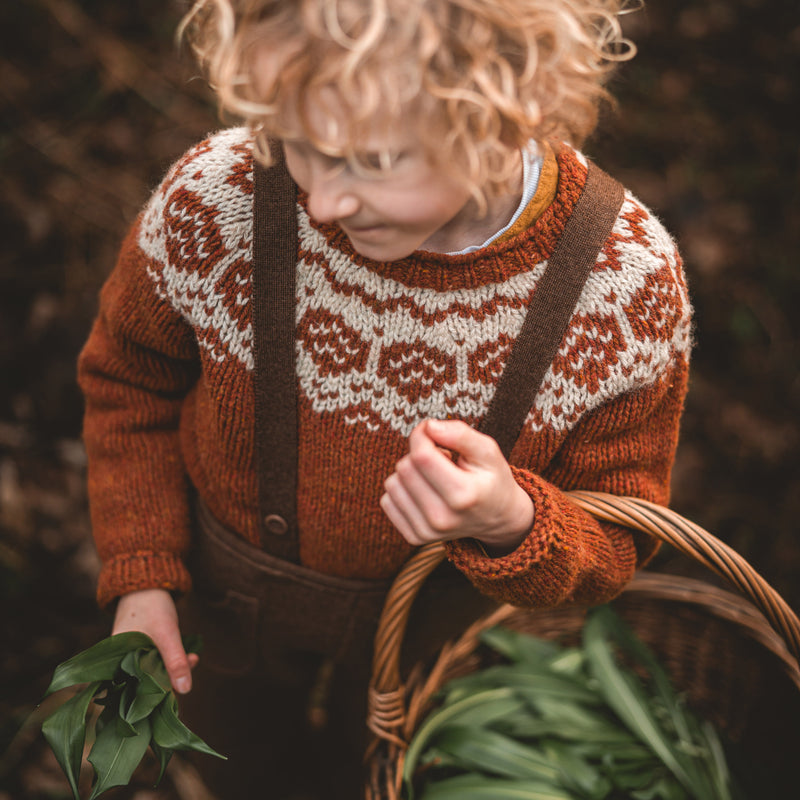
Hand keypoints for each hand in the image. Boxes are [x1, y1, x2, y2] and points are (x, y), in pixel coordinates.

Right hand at [113, 588, 197, 693]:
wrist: (148, 583)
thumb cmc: (152, 607)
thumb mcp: (167, 635)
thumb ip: (174, 662)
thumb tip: (185, 691)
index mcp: (116, 663)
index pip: (132, 692)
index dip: (153, 697)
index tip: (176, 694)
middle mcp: (120, 662)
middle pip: (145, 684)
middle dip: (170, 681)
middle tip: (191, 667)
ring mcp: (130, 656)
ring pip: (154, 672)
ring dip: (174, 669)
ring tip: (193, 658)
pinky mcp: (141, 649)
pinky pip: (157, 661)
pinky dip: (172, 661)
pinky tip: (190, 656)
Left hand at [380, 419, 533, 554]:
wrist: (498, 518)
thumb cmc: (491, 479)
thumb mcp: (487, 451)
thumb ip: (460, 434)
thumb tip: (429, 427)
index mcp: (463, 496)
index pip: (421, 456)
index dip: (421, 435)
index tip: (431, 431)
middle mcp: (442, 518)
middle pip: (405, 468)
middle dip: (418, 454)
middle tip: (441, 459)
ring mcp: (426, 532)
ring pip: (392, 483)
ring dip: (409, 473)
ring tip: (435, 478)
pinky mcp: (414, 537)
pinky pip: (387, 500)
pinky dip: (402, 490)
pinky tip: (424, 492)